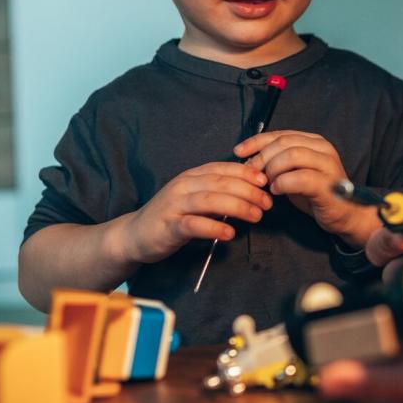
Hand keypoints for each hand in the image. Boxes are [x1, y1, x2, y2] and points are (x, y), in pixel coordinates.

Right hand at [122, 162, 270, 262]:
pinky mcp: (169, 226)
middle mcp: (183, 185)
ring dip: (237, 207)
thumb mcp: (195, 197)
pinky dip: (213, 228)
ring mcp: (175, 205)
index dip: (246, 172)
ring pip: (210, 200)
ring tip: (256, 216)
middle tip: (267, 203)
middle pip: (221, 183)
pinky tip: (229, 234)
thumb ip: (217, 192)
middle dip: (248, 191)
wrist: (134, 234)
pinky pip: (193, 225)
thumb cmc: (171, 216)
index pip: (223, 168)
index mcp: (192, 175)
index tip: (266, 181)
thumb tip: (251, 191)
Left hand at [235, 130, 378, 247]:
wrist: (345, 215)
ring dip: (273, 170)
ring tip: (268, 184)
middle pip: (284, 143)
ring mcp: (328, 165)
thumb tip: (249, 160)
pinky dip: (283, 183)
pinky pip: (299, 178)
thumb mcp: (294, 172)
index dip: (256, 141)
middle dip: (262, 158)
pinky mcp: (328, 185)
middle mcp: (323, 148)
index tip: (238, 151)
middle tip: (252, 175)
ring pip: (292, 156)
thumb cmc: (316, 193)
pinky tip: (277, 191)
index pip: (280, 134)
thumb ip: (277, 161)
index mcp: (314, 141)